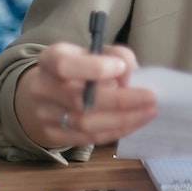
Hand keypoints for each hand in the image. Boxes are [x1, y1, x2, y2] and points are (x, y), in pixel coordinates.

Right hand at [15, 42, 157, 148]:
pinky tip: (135, 122)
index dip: (94, 68)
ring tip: (149, 111)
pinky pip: (88, 138)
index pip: (64, 65)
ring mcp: (45, 116)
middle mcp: (42, 88)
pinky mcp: (53, 136)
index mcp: (50, 60)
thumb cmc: (75, 69)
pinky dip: (116, 130)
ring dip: (123, 119)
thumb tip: (132, 73)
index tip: (122, 68)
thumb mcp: (90, 52)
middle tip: (151, 97)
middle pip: (80, 100)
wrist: (40, 96)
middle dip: (121, 100)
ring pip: (86, 124)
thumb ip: (114, 55)